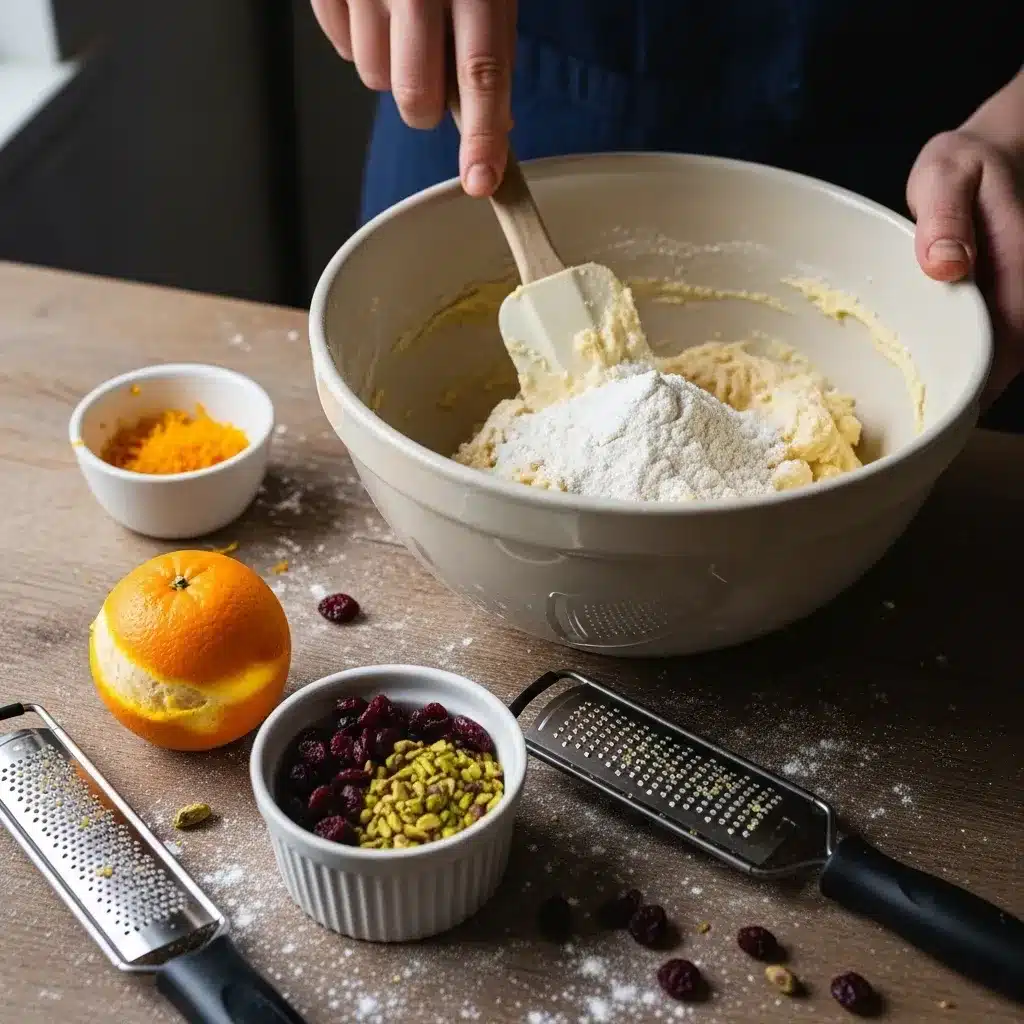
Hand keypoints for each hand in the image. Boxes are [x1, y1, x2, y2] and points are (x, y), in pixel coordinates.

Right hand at [310, 0, 515, 197]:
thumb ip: (493, 42)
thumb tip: (496, 123)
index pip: (480, 73)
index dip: (481, 136)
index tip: (481, 180)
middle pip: (415, 96)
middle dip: (426, 107)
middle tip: (434, 80)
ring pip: (373, 78)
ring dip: (391, 70)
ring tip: (402, 23)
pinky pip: (339, 46)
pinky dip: (359, 41)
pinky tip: (375, 9)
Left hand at [907, 130, 1023, 402]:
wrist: (990, 155)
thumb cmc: (964, 165)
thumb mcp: (947, 174)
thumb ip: (944, 217)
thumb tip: (945, 266)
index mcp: (1018, 264)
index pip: (1009, 337)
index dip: (981, 380)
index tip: (949, 412)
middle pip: (1009, 357)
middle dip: (972, 392)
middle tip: (928, 425)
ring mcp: (1020, 297)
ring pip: (1005, 355)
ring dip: (970, 381)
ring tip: (929, 411)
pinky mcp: (1009, 301)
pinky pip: (995, 342)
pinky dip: (968, 361)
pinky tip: (937, 375)